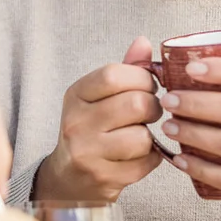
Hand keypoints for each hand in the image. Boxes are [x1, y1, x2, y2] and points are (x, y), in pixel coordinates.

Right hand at [34, 37, 163, 203]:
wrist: (68, 179)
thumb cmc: (90, 131)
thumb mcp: (98, 97)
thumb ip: (123, 70)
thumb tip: (143, 42)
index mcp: (75, 95)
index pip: (113, 75)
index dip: (141, 77)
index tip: (147, 86)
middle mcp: (76, 123)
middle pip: (135, 104)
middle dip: (153, 107)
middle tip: (149, 113)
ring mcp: (87, 153)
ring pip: (142, 137)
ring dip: (150, 137)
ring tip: (140, 136)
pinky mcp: (103, 178)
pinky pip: (145, 163)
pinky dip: (150, 159)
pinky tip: (137, 157)